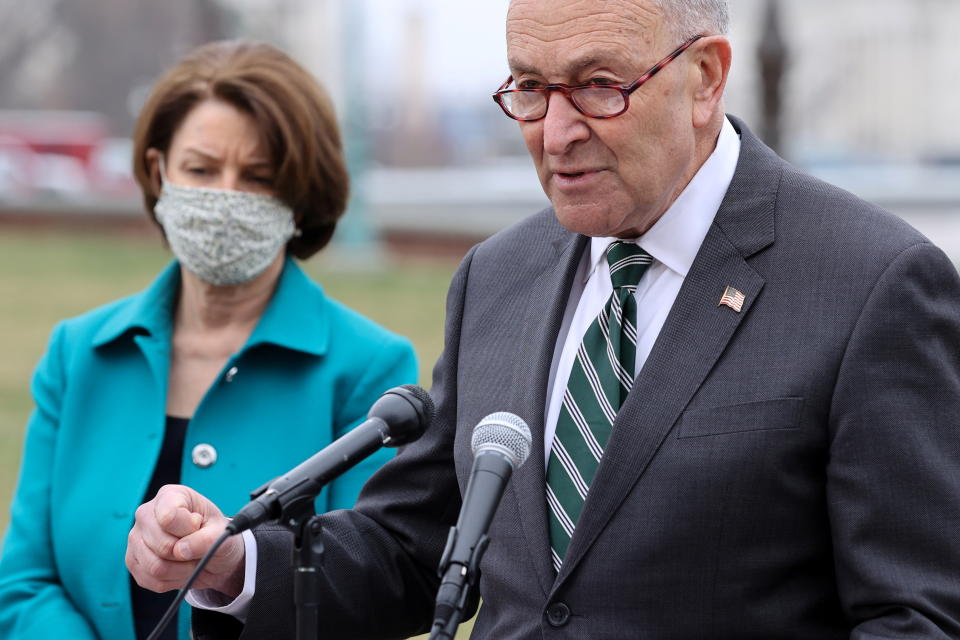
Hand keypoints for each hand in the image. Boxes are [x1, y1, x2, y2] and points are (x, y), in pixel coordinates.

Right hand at [126, 484, 245, 598]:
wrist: (210, 554)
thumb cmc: (214, 534)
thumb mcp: (222, 532)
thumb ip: (208, 539)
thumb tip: (182, 551)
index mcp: (169, 496)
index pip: (169, 517)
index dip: (188, 530)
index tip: (198, 527)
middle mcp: (146, 514)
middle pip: (162, 545)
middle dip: (187, 554)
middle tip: (197, 548)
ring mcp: (136, 538)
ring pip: (155, 566)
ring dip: (181, 570)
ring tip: (190, 560)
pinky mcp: (133, 561)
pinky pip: (151, 580)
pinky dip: (172, 580)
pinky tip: (180, 569)